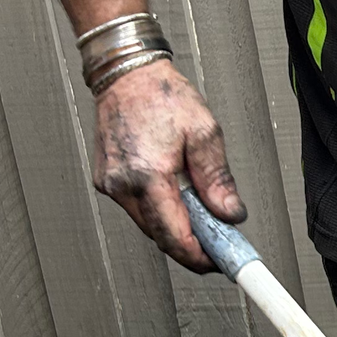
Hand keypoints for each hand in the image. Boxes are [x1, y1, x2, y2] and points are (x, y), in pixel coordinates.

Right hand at [93, 59, 243, 270]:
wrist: (127, 74)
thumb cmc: (162, 95)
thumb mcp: (205, 133)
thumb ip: (217, 179)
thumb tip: (230, 214)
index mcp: (147, 174)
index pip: (173, 235)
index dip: (198, 256)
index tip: (219, 262)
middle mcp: (122, 184)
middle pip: (160, 236)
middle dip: (191, 244)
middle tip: (218, 242)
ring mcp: (110, 184)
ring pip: (148, 225)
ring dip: (175, 227)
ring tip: (202, 214)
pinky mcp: (106, 181)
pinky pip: (137, 209)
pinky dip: (160, 211)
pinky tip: (177, 197)